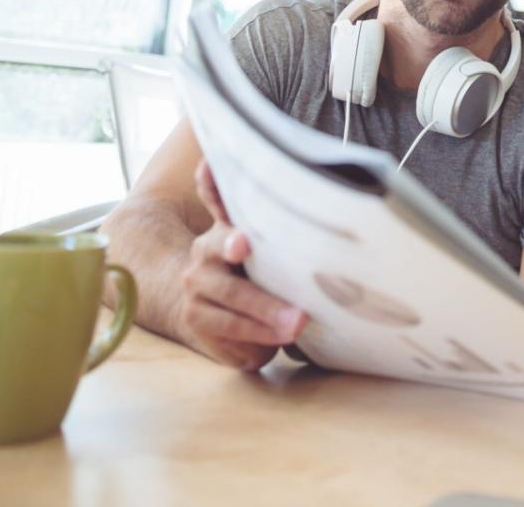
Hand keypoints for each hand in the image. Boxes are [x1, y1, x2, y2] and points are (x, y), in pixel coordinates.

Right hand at [174, 162, 306, 370]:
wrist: (203, 308)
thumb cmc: (252, 272)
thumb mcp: (265, 245)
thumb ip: (279, 224)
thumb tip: (327, 195)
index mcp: (224, 226)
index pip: (216, 198)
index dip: (216, 187)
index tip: (244, 209)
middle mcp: (205, 250)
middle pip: (229, 254)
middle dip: (260, 261)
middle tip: (285, 282)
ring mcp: (197, 286)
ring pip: (233, 297)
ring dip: (268, 312)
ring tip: (298, 322)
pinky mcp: (196, 318)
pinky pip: (231, 327)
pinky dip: (260, 334)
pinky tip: (282, 336)